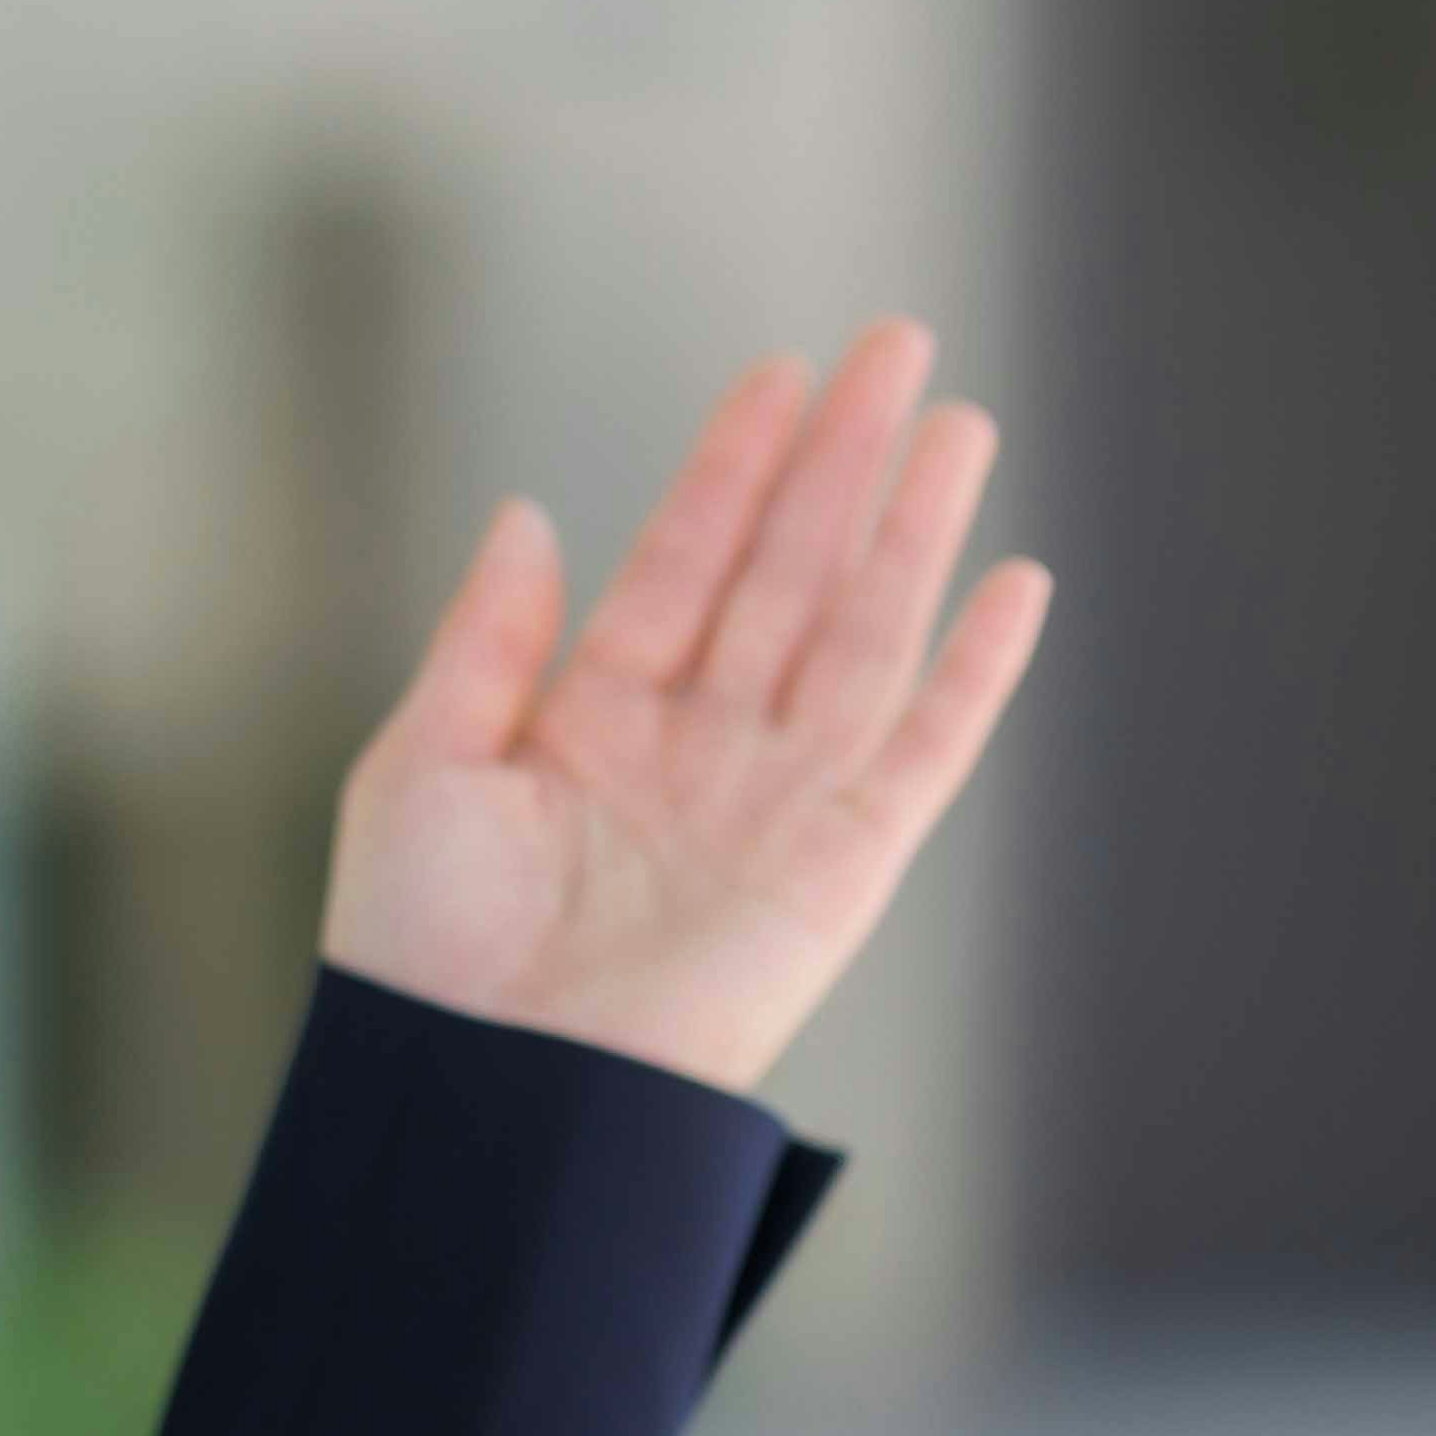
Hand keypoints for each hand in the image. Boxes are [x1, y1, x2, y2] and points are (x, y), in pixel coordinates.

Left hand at [319, 313, 1052, 1093]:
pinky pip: (923, 750)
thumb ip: (487, 640)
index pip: (685, 559)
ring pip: (862, 632)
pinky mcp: (841, 869)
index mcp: (594, 719)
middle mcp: (697, 748)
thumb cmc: (424, 952)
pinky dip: (974, 672)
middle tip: (899, 347)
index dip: (734, 465)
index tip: (780, 372)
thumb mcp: (424, 766)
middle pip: (788, 572)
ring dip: (913, 530)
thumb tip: (529, 516)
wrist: (483, 1087)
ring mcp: (775, 803)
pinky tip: (1011, 584)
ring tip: (957, 424)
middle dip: (843, 462)